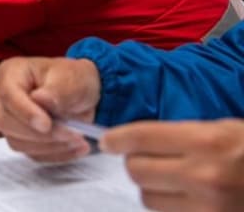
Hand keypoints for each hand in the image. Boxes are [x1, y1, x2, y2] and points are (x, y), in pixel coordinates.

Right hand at [0, 56, 101, 161]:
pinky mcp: (19, 138)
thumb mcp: (73, 78)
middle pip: (7, 122)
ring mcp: (8, 119)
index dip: (25, 112)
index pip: (8, 95)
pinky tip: (74, 147)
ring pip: (17, 141)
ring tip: (78, 140)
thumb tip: (40, 99)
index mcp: (11, 73)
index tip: (46, 125)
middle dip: (40, 133)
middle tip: (72, 133)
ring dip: (49, 145)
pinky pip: (30, 153)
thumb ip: (57, 89)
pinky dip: (54, 154)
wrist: (81, 93)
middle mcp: (2, 97)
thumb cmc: (73, 79)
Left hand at [102, 119, 243, 211]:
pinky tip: (188, 196)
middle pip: (137, 170)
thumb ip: (180, 135)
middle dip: (136, 162)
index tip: (108, 141)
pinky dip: (172, 205)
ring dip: (154, 188)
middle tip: (148, 158)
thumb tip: (133, 141)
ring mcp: (209, 206)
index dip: (118, 139)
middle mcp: (205, 176)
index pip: (141, 138)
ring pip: (148, 198)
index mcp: (208, 141)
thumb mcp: (224, 129)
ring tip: (175, 179)